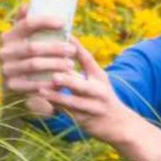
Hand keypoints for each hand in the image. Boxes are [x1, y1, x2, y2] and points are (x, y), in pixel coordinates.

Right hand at [0, 4, 77, 117]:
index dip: (45, 22)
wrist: (14, 84)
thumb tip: (29, 5)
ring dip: (55, 65)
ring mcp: (6, 69)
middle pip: (33, 47)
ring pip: (34, 65)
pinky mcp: (11, 86)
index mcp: (9, 36)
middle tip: (72, 50)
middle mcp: (4, 52)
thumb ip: (27, 23)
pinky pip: (32, 84)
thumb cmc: (26, 56)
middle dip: (55, 48)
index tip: (63, 23)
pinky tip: (61, 81)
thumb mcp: (24, 39)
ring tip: (70, 65)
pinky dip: (48, 83)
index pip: (26, 24)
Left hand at [41, 39, 160, 160]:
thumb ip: (79, 70)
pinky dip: (56, 108)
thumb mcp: (96, 81)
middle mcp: (99, 91)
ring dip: (57, 97)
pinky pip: (68, 114)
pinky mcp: (86, 121)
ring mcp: (93, 107)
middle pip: (82, 85)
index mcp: (100, 77)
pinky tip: (43, 104)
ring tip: (42, 91)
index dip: (76, 47)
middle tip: (54, 76)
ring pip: (73, 102)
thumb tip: (58, 52)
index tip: (64, 36)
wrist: (119, 124)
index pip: (88, 59)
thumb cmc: (101, 98)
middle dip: (68, 81)